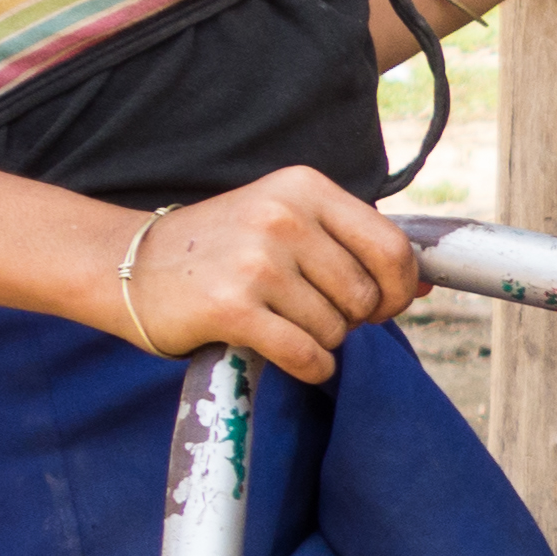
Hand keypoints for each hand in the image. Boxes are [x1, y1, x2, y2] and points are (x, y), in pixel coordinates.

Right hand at [112, 167, 422, 382]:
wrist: (127, 264)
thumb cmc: (219, 248)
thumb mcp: (284, 220)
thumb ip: (352, 242)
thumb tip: (429, 280)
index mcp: (303, 188)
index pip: (392, 247)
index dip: (400, 288)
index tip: (385, 304)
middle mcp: (284, 218)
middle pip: (366, 294)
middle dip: (354, 319)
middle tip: (319, 316)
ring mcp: (257, 262)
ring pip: (337, 328)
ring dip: (324, 342)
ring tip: (287, 325)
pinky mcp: (232, 308)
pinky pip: (307, 355)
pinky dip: (311, 367)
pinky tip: (293, 357)